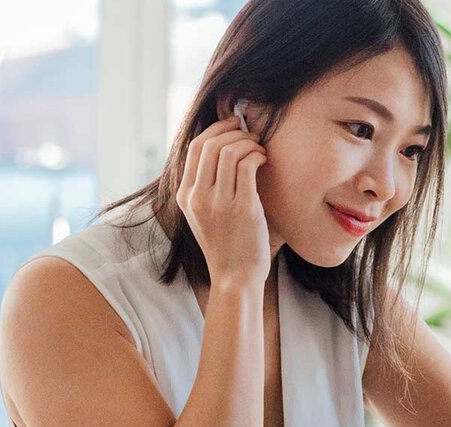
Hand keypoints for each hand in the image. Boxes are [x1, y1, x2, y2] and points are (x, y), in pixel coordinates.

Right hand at [176, 116, 271, 285]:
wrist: (235, 277)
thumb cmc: (226, 244)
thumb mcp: (203, 214)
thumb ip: (205, 186)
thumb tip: (219, 150)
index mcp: (186, 196)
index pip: (194, 147)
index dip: (216, 129)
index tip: (233, 125)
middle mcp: (198, 197)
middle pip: (211, 144)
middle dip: (234, 132)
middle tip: (251, 136)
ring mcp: (219, 203)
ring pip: (230, 151)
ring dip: (249, 143)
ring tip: (259, 150)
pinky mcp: (243, 208)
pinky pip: (248, 166)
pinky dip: (258, 155)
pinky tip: (264, 160)